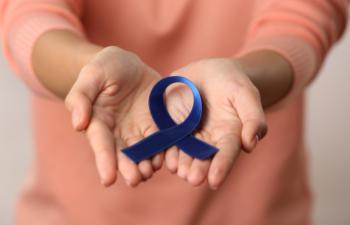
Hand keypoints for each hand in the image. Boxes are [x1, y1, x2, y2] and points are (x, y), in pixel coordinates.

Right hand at [65, 46, 162, 186]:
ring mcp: (139, 130)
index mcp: (99, 122)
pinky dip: (164, 151)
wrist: (130, 65)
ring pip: (143, 152)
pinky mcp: (156, 125)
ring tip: (150, 171)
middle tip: (135, 180)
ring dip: (146, 164)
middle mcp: (119, 132)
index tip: (108, 180)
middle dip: (128, 168)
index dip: (105, 161)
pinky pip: (162, 141)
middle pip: (123, 154)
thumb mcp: (92, 75)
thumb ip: (81, 97)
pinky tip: (168, 158)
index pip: (101, 144)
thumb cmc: (106, 67)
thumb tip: (78, 124)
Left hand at [164, 58, 266, 188]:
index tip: (215, 181)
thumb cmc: (233, 83)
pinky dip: (164, 146)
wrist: (211, 71)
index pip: (226, 153)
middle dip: (198, 169)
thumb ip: (253, 118)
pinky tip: (161, 154)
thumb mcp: (246, 95)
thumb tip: (250, 144)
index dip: (221, 167)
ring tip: (177, 170)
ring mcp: (188, 133)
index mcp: (228, 135)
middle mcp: (208, 139)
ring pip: (183, 151)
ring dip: (180, 162)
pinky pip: (167, 137)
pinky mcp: (172, 124)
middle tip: (192, 179)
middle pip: (203, 157)